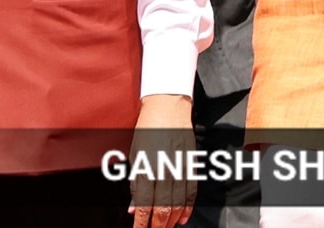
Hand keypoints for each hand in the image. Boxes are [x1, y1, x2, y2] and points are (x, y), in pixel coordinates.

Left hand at [129, 94, 196, 227]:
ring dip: (171, 220)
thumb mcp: (134, 155)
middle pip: (162, 208)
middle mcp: (163, 170)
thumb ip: (135, 183)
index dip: (142, 222)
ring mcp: (179, 169)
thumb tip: (133, 208)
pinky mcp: (190, 166)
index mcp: (146, 167)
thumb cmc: (147, 130)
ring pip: (177, 204)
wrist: (167, 107)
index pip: (144, 204)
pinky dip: (186, 208)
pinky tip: (182, 218)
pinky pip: (190, 193)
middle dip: (157, 225)